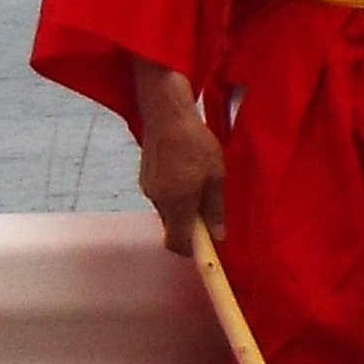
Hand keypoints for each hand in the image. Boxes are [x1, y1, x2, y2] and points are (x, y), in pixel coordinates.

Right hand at [132, 60, 223, 259]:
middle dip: (190, 224)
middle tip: (209, 207)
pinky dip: (174, 192)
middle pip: (173, 227)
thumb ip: (215, 210)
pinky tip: (184, 170)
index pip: (177, 243)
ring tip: (199, 181)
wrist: (165, 113)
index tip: (206, 247)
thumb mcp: (216, 177)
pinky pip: (162, 194)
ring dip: (183, 206)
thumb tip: (218, 236)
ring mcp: (148, 187)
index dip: (191, 251)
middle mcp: (158, 200)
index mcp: (177, 204)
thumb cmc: (196, 143)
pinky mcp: (145, 175)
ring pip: (168, 210)